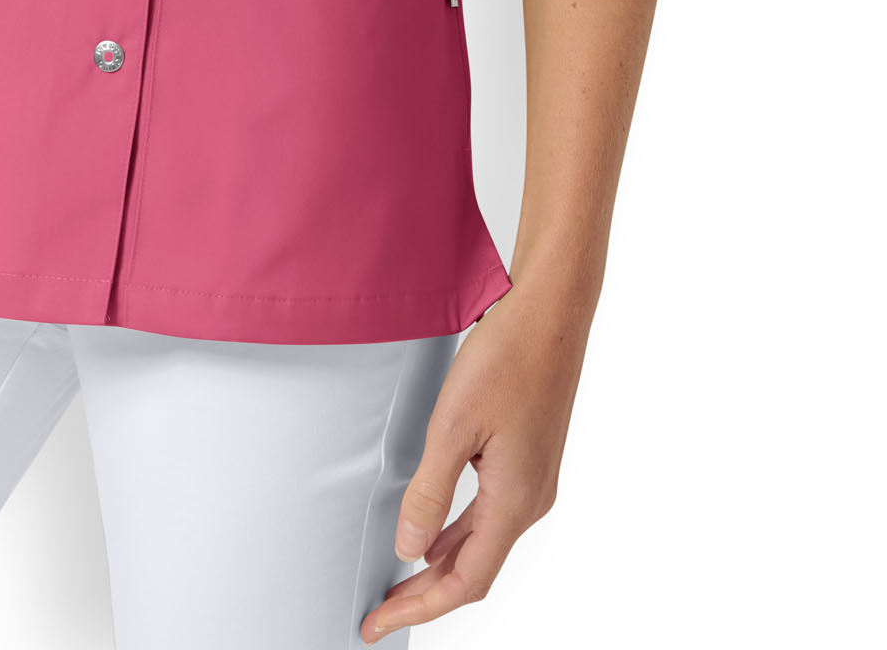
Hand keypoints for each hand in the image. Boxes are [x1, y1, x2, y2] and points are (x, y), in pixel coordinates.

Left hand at [359, 278, 586, 638]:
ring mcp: (533, 481)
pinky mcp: (528, 459)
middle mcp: (530, 500)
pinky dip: (457, 534)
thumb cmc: (507, 358)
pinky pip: (489, 515)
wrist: (552, 313)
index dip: (420, 608)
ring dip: (440, 566)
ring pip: (482, 543)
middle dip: (425, 595)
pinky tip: (433, 532)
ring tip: (398, 583)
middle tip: (379, 612)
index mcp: (516, 501)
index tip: (379, 624)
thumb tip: (409, 549)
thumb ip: (430, 492)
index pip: (466, 581)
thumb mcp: (454, 425)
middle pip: (474, 570)